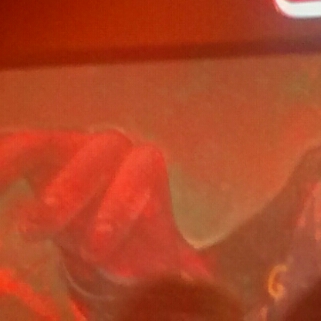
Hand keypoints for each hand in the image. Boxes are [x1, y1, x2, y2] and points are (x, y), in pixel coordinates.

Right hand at [0, 128, 207, 283]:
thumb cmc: (130, 242)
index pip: (143, 169)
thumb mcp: (151, 255)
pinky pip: (16, 147)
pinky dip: (2, 160)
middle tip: (39, 230)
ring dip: (21, 168)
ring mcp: (70, 146)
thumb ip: (169, 265)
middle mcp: (112, 150)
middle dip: (71, 188)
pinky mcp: (35, 154)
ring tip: (16, 219)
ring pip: (49, 143)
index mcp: (146, 169)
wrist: (102, 233)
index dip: (120, 204)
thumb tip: (196, 281)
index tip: (96, 249)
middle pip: (99, 152)